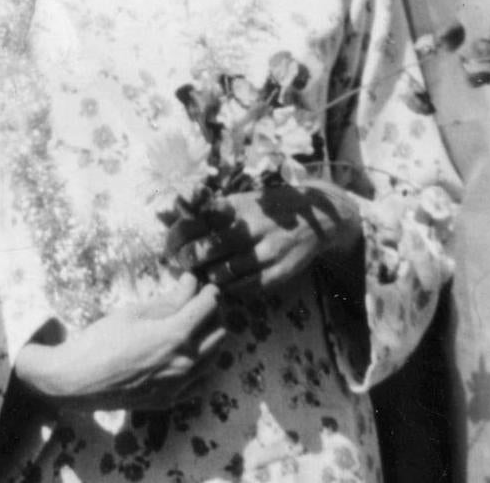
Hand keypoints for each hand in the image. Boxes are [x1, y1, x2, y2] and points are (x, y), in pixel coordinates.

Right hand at [15, 275, 227, 413]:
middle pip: (219, 333)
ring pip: (214, 359)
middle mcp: (186, 363)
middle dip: (214, 315)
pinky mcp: (172, 399)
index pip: (209, 308)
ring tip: (193, 326)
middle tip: (199, 303)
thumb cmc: (102, 340)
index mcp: (176, 336)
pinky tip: (184, 355)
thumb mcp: (134, 312)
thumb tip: (191, 283)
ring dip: (210, 339)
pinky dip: (200, 364)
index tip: (203, 285)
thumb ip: (168, 300)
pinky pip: (200, 381)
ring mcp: (181, 385)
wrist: (79, 380)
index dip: (209, 292)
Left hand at [166, 184, 361, 297]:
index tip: (171, 245)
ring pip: (226, 272)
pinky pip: (247, 287)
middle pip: (209, 248)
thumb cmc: (270, 210)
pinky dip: (231, 288)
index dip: (179, 236)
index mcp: (240, 206)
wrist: (317, 220)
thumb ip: (212, 209)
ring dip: (209, 276)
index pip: (199, 221)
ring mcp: (269, 251)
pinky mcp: (281, 272)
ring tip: (205, 274)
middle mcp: (254, 227)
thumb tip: (173, 212)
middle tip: (184, 264)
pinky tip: (227, 283)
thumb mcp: (243, 201)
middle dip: (190, 259)